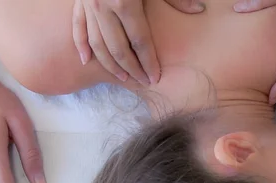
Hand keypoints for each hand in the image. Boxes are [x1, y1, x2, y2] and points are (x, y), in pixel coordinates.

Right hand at [73, 0, 204, 84]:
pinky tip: (86, 61)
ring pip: (97, 44)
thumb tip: (197, 10)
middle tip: (142, 82)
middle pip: (118, 48)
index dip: (148, 61)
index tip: (155, 77)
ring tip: (122, 77)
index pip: (140, 41)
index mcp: (125, 2)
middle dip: (131, 68)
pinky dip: (81, 45)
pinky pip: (77, 27)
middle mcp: (103, 7)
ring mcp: (88, 6)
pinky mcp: (78, 1)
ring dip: (109, 64)